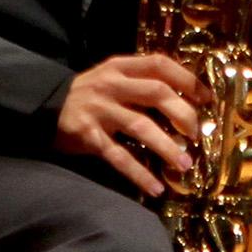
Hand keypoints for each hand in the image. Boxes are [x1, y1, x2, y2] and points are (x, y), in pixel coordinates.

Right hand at [55, 52, 209, 195]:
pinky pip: (118, 156)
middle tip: (197, 133)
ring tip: (184, 164)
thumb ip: (141, 82)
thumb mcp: (112, 77)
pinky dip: (139, 173)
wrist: (45, 107)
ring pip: (140, 126)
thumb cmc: (90, 94)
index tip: (207, 98)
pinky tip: (155, 187)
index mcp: (120, 67)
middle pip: (156, 93)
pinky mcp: (88, 137)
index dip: (186, 79)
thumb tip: (187, 99)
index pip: (159, 64)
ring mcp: (99, 110)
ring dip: (166, 146)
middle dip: (183, 113)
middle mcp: (111, 85)